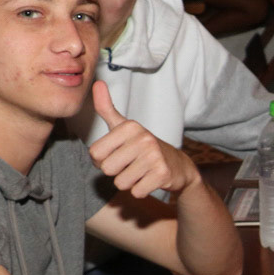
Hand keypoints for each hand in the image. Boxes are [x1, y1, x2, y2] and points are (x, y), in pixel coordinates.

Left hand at [88, 81, 197, 197]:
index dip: (102, 160)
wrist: (178, 165)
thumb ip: (107, 107)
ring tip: (141, 172)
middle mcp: (143, 138)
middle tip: (130, 165)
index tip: (117, 155)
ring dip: (129, 182)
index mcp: (130, 126)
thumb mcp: (124, 127)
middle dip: (116, 172)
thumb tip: (97, 82)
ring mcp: (154, 156)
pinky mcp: (163, 174)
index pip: (95, 153)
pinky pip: (136, 192)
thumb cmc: (144, 147)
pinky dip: (141, 190)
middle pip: (107, 169)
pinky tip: (150, 180)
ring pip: (121, 182)